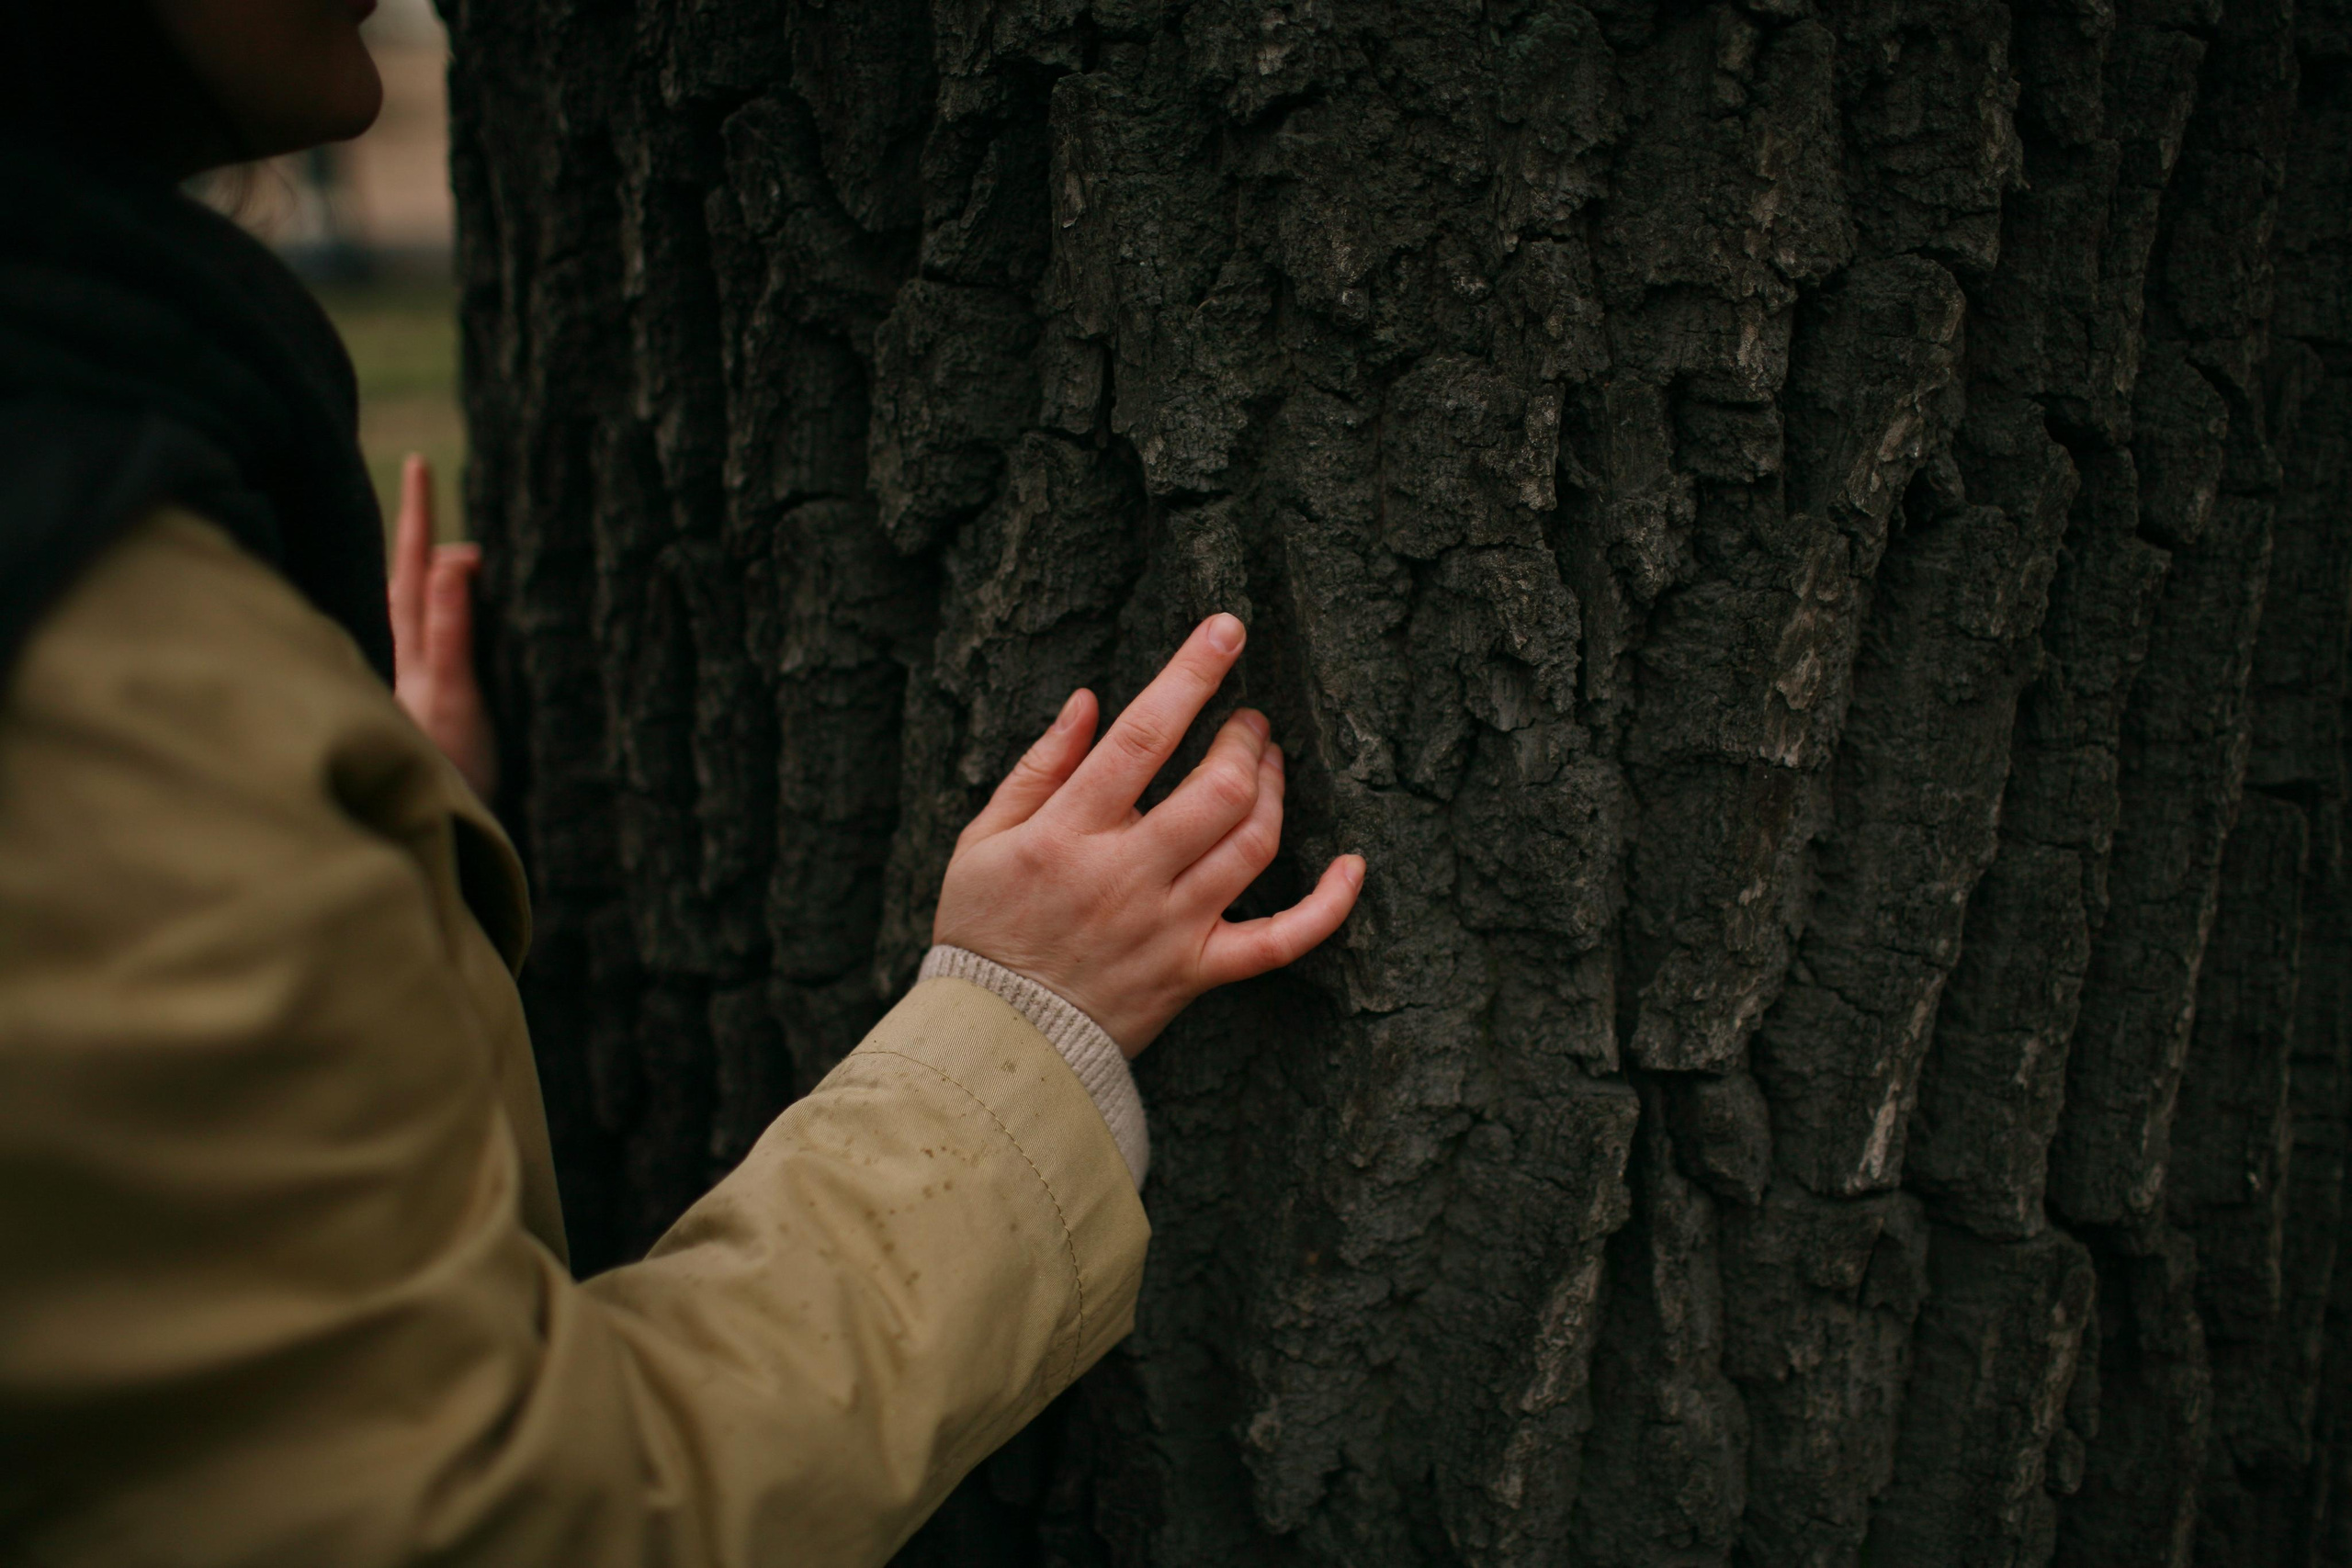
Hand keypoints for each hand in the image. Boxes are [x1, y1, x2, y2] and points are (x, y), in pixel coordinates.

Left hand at [389, 454, 497, 800]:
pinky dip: (432, 609)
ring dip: (422, 568)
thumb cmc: (450, 771)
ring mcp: (410, 681)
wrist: (436, 832)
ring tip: (430, 535)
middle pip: (406, 577)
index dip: (418, 515)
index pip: (411, 565)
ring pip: (411, 607)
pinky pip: (424, 637)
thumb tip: (454, 557)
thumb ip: (451, 630)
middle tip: (419, 474)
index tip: (422, 464)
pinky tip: (436, 610)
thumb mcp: (455, 697)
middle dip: (416, 528)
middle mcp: (401, 657)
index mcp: (407, 648)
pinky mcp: (424, 704)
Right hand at [933, 613, 1364, 1055]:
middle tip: (1247, 720)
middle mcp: (1128, 876)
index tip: (1227, 629)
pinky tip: (1351, 866)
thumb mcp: (981, 838)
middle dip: (1245, 739)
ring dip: (1272, 792)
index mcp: (1069, 834)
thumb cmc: (983, 929)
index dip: (1191, 674)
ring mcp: (1170, 927)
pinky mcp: (1197, 972)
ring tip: (1266, 764)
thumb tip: (1087, 702)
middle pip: (1217, 789)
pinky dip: (1326, 906)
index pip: (1143, 736)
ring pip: (1252, 847)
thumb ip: (1038, 768)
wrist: (998, 1037)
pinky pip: (1279, 942)